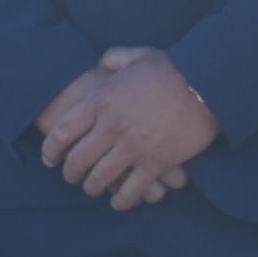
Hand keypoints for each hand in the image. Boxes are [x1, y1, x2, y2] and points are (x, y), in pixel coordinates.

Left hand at [41, 48, 216, 210]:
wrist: (207, 85)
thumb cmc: (172, 68)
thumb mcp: (137, 55)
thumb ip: (113, 57)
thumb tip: (100, 64)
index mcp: (102, 100)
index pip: (62, 132)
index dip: (50, 150)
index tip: (50, 159)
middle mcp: (112, 126)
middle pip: (77, 161)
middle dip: (70, 173)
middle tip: (72, 176)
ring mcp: (133, 147)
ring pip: (99, 180)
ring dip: (92, 188)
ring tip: (93, 188)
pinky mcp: (155, 163)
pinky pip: (130, 192)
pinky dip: (121, 201)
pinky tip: (119, 201)